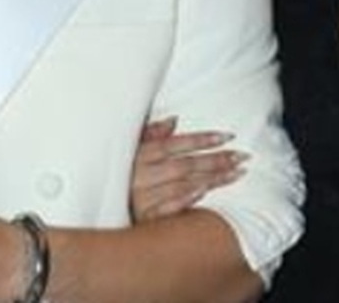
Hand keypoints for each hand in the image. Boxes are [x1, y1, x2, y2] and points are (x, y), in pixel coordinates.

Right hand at [130, 117, 247, 221]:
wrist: (95, 204)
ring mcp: (142, 197)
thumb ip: (151, 133)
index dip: (203, 139)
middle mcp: (141, 174)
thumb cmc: (119, 173)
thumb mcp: (129, 147)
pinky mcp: (143, 217)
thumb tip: (174, 120)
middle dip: (216, 160)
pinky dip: (186, 199)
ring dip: (212, 179)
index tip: (228, 137)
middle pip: (185, 164)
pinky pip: (167, 208)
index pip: (175, 144)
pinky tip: (206, 191)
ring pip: (182, 184)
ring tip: (237, 173)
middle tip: (242, 156)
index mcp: (139, 154)